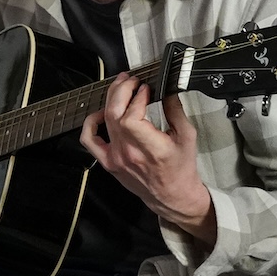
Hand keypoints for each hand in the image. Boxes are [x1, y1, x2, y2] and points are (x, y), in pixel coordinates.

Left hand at [79, 77, 216, 246]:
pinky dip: (91, 123)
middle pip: (114, 113)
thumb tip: (167, 89)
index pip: (131, 117)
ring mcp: (115, 158)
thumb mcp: (187, 136)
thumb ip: (175, 110)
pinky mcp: (108, 162)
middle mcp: (129, 154)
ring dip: (111, 99)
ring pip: (104, 121)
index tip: (146, 89)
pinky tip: (102, 112)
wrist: (171, 195)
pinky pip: (90, 140)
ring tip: (120, 88)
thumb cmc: (180, 168)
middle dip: (122, 90)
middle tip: (131, 80)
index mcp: (151, 149)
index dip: (137, 97)